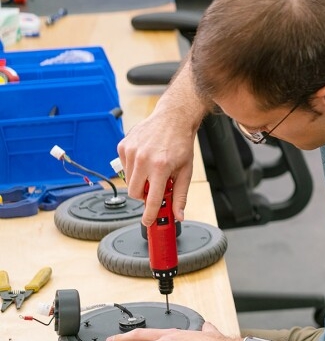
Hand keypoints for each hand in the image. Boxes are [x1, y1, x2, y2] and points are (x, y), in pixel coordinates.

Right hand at [116, 108, 196, 225]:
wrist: (173, 118)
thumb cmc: (181, 143)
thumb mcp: (186, 171)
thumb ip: (181, 195)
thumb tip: (178, 215)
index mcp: (160, 167)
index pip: (151, 200)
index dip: (149, 215)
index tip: (148, 222)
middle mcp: (143, 159)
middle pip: (135, 193)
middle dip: (145, 195)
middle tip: (156, 187)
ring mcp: (130, 152)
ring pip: (129, 182)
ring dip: (140, 181)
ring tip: (153, 169)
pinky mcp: (123, 146)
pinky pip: (124, 168)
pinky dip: (134, 169)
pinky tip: (145, 159)